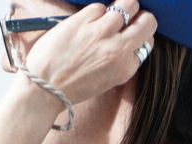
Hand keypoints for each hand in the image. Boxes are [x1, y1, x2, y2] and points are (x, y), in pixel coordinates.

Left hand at [24, 2, 157, 105]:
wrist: (44, 88)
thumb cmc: (72, 87)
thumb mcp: (105, 80)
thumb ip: (120, 60)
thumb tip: (127, 38)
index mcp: (125, 68)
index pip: (147, 41)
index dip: (139, 35)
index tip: (130, 35)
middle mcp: (118, 49)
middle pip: (147, 21)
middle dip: (140, 17)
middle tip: (128, 19)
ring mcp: (102, 32)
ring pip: (128, 4)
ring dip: (120, 8)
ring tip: (107, 17)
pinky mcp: (84, 20)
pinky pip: (99, 7)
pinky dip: (95, 12)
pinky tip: (85, 23)